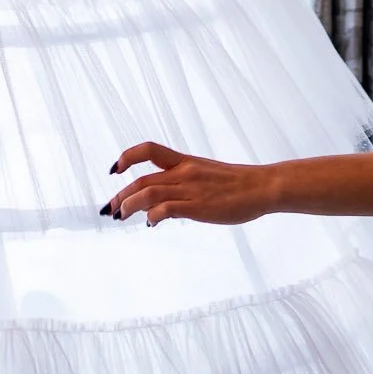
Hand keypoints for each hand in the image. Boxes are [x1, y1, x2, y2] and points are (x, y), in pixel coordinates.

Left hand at [104, 142, 277, 226]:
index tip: (114, 170)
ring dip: (128, 205)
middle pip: (141, 179)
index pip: (149, 150)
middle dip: (120, 194)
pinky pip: (165, 209)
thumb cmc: (238, 184)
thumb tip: (164, 205)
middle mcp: (184, 172)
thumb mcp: (207, 175)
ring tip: (120, 216)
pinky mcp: (198, 207)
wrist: (263, 187)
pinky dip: (151, 216)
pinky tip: (150, 223)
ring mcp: (190, 189)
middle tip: (109, 208)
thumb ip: (185, 183)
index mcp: (186, 161)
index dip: (127, 157)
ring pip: (147, 193)